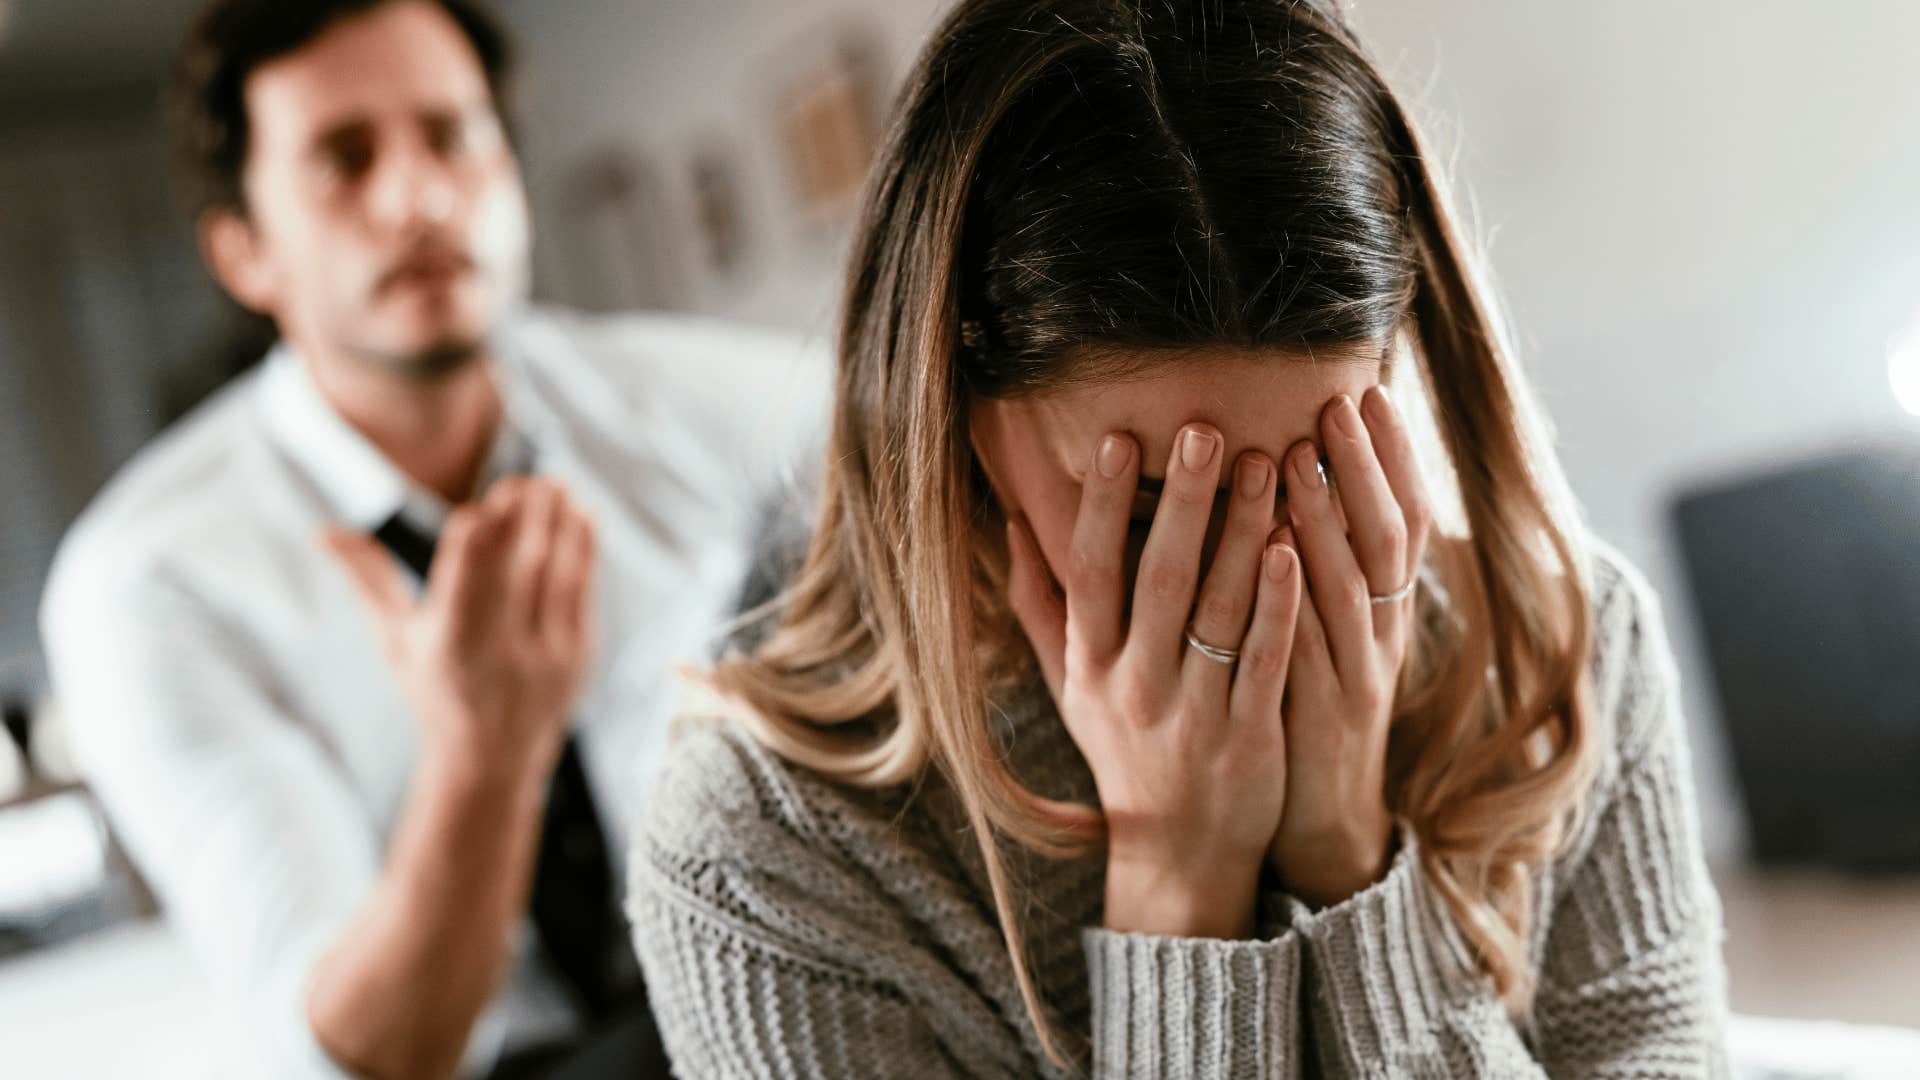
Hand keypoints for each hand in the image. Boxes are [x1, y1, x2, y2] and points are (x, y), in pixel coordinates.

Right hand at [323, 476, 598, 788]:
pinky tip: (581, 516)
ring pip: (555, 574)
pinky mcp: (580, 655)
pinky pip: (583, 593)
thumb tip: (325, 531)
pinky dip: (583, 551)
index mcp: (449, 646)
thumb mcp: (396, 641)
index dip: (475, 543)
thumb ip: (369, 581)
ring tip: (554, 484)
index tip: (481, 505)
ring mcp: (545, 654)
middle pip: (516, 570)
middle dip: (522, 520)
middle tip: (524, 479)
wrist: (492, 761)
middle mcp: (499, 651)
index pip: (464, 584)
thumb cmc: (435, 691)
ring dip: (557, 524)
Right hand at [1004, 424, 1301, 939]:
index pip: (1088, 573)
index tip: (1115, 438)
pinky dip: (1278, 603)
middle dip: (1181, 502)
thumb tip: (1013, 518)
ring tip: (1266, 463)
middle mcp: (1134, 686)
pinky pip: (1265, 660)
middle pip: (1158, 581)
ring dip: (1241, 534)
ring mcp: (1192, 713)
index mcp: (1089, 665)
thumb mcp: (1070, 684)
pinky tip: (1294, 547)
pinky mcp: (1248, 737)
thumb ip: (1040, 604)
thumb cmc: (1123, 749)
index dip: (1097, 506)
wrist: (1179, 852)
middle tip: (1204, 429)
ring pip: (1219, 612)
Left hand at [1268, 386, 1432, 907]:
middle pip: (1387, 539)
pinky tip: (1273, 555)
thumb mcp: (1328, 628)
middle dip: (1363, 468)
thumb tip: (1300, 479)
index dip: (1393, 458)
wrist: (1324, 815)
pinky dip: (1294, 599)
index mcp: (1388, 609)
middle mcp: (1384, 635)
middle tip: (1338, 403)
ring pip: (1351, 587)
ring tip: (1298, 459)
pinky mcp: (1322, 715)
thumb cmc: (1312, 703)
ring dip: (1327, 520)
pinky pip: (1310, 649)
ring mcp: (1358, 675)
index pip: (1406, 518)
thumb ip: (1325, 562)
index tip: (1369, 393)